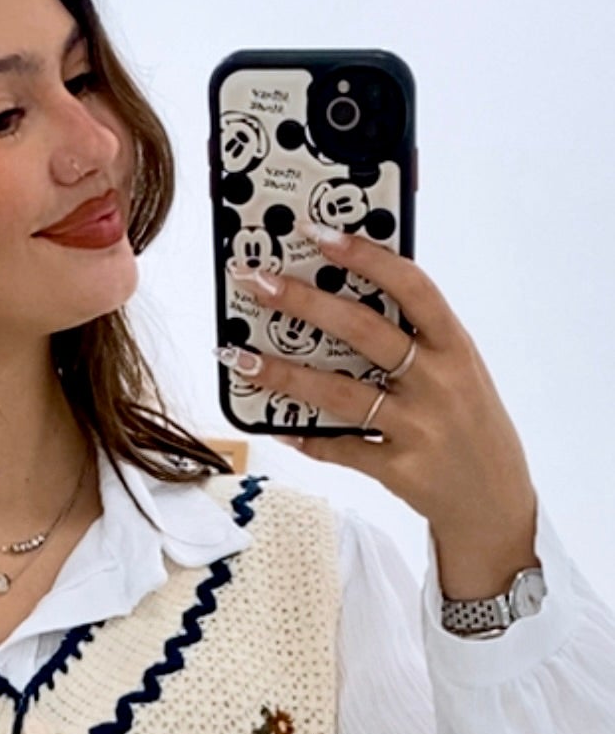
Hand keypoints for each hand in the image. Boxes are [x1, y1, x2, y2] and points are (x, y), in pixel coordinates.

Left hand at [218, 226, 539, 599]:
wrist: (493, 500)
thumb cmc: (469, 422)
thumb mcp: (460, 370)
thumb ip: (417, 339)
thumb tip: (346, 298)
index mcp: (455, 346)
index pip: (411, 287)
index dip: (366, 256)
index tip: (318, 233)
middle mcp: (438, 382)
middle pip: (363, 331)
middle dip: (305, 302)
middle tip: (258, 283)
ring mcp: (419, 428)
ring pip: (340, 392)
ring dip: (284, 373)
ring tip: (240, 357)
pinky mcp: (399, 470)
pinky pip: (341, 449)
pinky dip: (305, 436)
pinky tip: (273, 424)